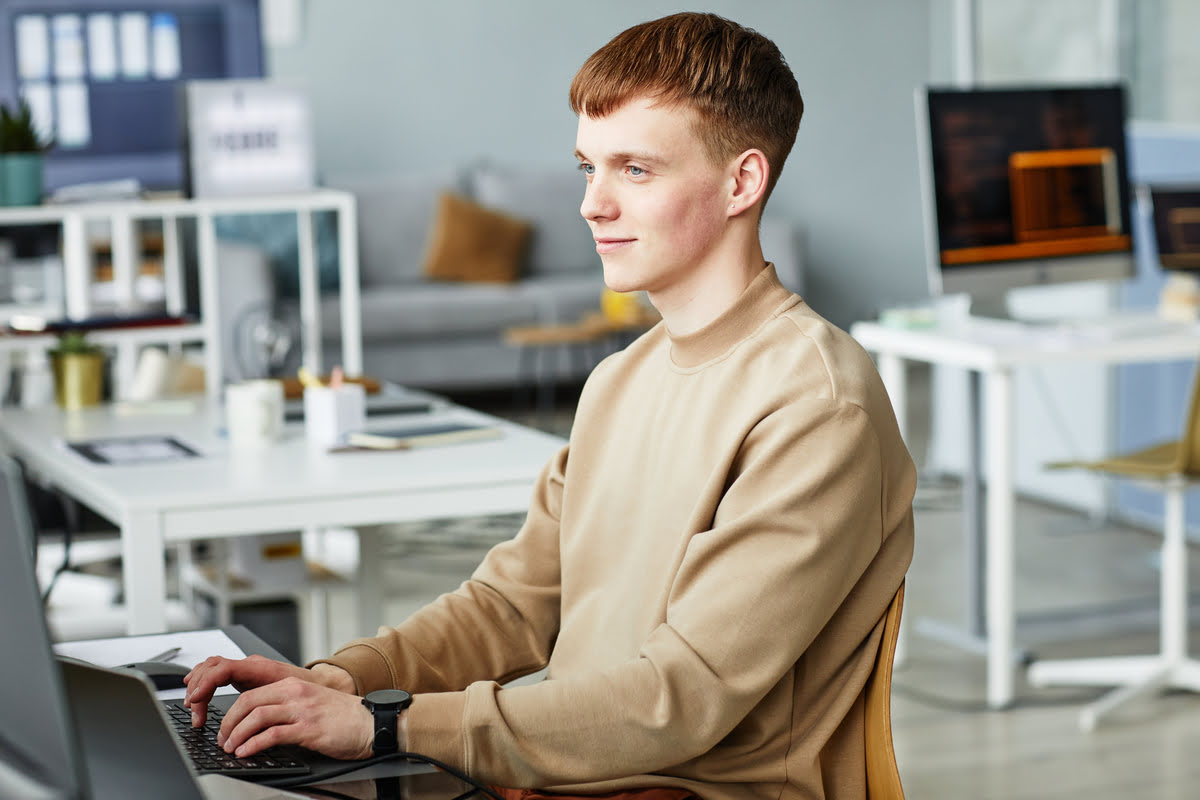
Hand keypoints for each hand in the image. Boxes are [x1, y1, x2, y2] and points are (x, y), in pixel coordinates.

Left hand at [215, 677, 373, 760]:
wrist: (371, 723)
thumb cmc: (344, 717)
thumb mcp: (312, 704)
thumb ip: (288, 708)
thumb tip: (259, 724)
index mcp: (295, 686)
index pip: (252, 693)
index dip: (233, 712)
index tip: (226, 728)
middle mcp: (296, 694)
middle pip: (249, 702)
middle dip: (229, 723)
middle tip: (223, 739)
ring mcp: (302, 710)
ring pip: (257, 717)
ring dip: (237, 735)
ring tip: (231, 748)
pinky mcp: (309, 729)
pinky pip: (273, 735)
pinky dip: (254, 745)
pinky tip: (247, 753)